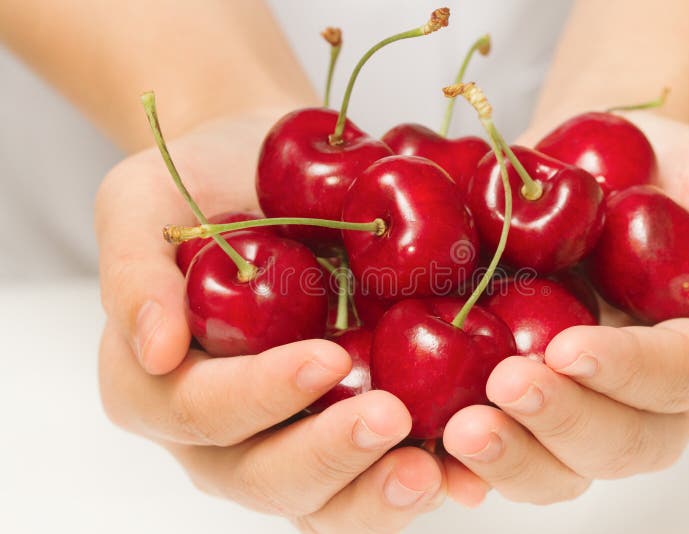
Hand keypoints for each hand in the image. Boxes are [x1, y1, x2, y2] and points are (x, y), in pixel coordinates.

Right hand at [95, 111, 446, 531]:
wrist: (268, 174)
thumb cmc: (202, 183)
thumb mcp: (140, 202)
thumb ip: (133, 273)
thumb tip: (154, 351)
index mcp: (157, 386)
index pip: (200, 411)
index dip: (258, 395)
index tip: (325, 357)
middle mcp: (222, 432)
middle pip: (265, 477)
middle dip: (329, 456)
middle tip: (392, 420)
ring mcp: (290, 436)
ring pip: (325, 501)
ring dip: (378, 495)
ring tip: (437, 470)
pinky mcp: (348, 425)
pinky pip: (377, 474)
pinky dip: (423, 478)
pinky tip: (468, 470)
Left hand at [441, 113, 688, 503]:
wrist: (579, 165)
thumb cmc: (659, 171)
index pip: (681, 380)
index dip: (631, 373)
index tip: (571, 347)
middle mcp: (640, 396)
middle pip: (620, 444)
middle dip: (563, 423)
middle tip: (508, 387)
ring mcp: (576, 402)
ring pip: (558, 467)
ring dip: (512, 457)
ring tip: (462, 430)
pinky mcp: (516, 396)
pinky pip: (498, 445)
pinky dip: (465, 467)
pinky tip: (430, 456)